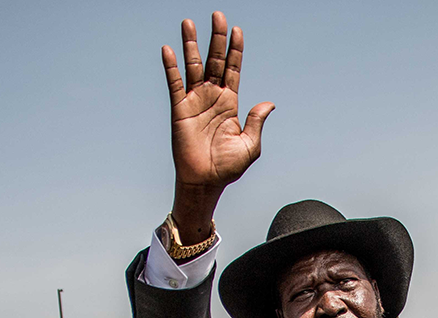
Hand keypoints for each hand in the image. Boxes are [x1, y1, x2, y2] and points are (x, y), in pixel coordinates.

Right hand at [163, 11, 273, 239]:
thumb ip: (256, 122)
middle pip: (214, 60)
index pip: (233, 69)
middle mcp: (212, 97)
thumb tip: (269, 103)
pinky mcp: (179, 109)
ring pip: (193, 66)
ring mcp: (195, 101)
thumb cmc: (228, 168)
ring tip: (189, 22)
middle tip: (218, 14)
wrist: (205, 182)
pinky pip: (174, 84)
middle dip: (216, 38)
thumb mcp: (250, 146)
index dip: (235, 50)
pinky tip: (168, 49)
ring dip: (191, 44)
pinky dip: (171, 67)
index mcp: (231, 103)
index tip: (237, 30)